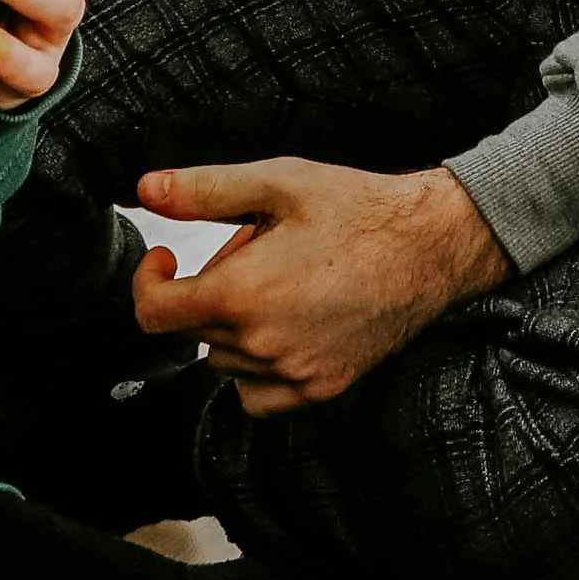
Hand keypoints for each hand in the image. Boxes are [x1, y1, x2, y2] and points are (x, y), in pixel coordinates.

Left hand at [129, 155, 506, 412]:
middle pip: (196, 330)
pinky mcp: (322, 388)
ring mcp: (293, 373)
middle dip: (211, 287)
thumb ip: (204, 190)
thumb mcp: (278, 183)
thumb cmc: (358, 209)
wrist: (431, 245)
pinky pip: (258, 396)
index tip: (167, 260)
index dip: (149, 282)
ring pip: (225, 362)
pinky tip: (285, 327)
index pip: (156, 312)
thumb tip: (148, 189)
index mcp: (242, 293)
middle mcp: (262, 343)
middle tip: (257, 250)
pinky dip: (256, 369)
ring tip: (281, 282)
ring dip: (233, 327)